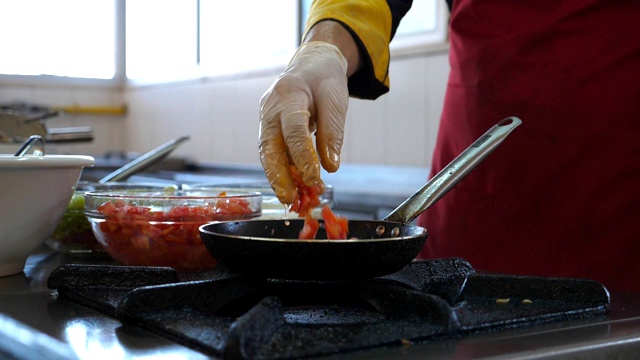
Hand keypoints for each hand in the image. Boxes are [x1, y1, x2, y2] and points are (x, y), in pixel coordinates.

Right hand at [259, 41, 348, 203]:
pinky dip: (284, 171)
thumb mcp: (336, 101)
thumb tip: (330, 167)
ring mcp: (266, 120)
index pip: (293, 130)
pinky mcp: (269, 130)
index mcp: (288, 95)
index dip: (302, 157)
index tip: (313, 179)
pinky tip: (295, 186)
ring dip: (280, 178)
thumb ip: (332, 134)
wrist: (311, 65)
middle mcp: (271, 109)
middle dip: (278, 176)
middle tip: (290, 198)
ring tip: (294, 199)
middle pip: (269, 147)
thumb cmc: (324, 81)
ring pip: (268, 154)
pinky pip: (274, 153)